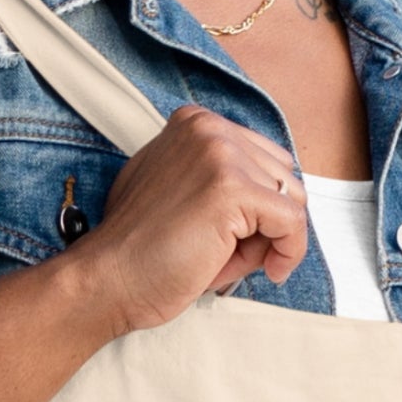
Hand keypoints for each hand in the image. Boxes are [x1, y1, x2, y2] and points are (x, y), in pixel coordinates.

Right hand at [75, 104, 306, 333]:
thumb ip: (223, 180)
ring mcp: (219, 154)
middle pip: (283, 174)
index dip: (262, 203)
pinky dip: (290, 252)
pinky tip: (269, 270)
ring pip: (292, 198)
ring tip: (233, 257)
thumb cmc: (141, 248)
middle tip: (234, 250)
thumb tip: (280, 198)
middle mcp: (208, 128)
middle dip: (268, 218)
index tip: (246, 233)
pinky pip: (293, 221)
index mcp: (195, 123)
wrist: (108, 278)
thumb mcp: (183, 191)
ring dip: (273, 236)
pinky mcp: (231, 189)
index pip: (265, 157)